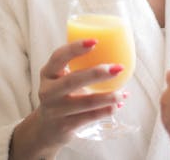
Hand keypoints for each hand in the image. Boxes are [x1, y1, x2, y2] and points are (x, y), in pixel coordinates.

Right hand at [9, 39, 126, 158]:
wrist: (47, 128)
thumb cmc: (61, 96)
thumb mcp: (61, 79)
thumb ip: (78, 66)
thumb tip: (116, 51)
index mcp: (48, 73)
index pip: (58, 57)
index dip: (75, 48)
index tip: (95, 41)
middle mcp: (48, 91)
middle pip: (72, 81)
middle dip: (97, 73)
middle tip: (118, 68)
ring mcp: (56, 110)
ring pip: (86, 102)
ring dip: (108, 97)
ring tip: (122, 93)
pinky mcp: (65, 126)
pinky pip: (90, 117)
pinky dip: (106, 111)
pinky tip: (117, 106)